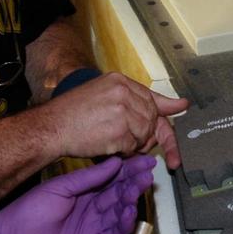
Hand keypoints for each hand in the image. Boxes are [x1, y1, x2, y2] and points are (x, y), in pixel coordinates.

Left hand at [0, 156, 155, 233]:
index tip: (146, 160)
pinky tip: (130, 212)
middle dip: (134, 183)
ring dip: (131, 201)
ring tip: (140, 188)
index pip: (113, 179)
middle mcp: (93, 210)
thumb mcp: (60, 187)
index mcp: (85, 193)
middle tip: (148, 173)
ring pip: (119, 214)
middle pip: (119, 195)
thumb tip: (115, 162)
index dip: (129, 170)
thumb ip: (88, 177)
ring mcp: (94, 228)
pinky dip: (123, 225)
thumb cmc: (29, 211)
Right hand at [44, 72, 188, 168]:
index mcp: (119, 81)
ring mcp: (123, 111)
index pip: (150, 96)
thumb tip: (168, 104)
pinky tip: (109, 147)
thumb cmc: (71, 115)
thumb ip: (130, 99)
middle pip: (151, 117)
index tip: (182, 106)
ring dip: (134, 144)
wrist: (51, 127)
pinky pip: (134, 146)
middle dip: (146, 133)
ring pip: (145, 133)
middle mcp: (123, 92)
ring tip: (114, 142)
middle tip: (132, 141)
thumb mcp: (101, 95)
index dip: (167, 106)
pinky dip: (124, 152)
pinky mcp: (120, 131)